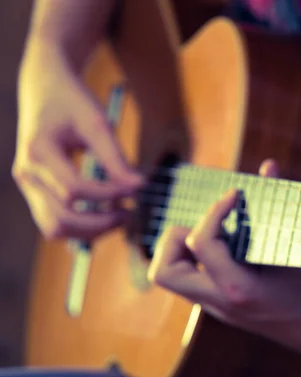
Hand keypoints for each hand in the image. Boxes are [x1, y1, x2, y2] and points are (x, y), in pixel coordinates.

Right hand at [12, 45, 143, 239]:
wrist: (45, 87)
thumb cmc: (72, 101)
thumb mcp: (97, 122)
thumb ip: (116, 157)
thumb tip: (139, 186)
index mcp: (38, 151)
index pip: (75, 189)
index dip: (109, 194)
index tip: (136, 189)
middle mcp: (26, 172)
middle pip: (60, 218)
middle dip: (99, 223)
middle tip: (130, 213)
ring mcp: (27, 184)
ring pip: (54, 227)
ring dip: (89, 231)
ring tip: (120, 217)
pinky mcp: (34, 189)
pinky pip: (54, 220)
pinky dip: (80, 225)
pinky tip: (105, 214)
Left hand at [149, 159, 300, 361]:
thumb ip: (281, 206)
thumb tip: (268, 166)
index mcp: (239, 290)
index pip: (200, 243)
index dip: (214, 210)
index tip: (236, 195)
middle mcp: (220, 303)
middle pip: (164, 272)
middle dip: (176, 238)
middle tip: (211, 224)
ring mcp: (219, 309)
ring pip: (174, 279)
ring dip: (183, 250)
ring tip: (217, 233)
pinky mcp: (224, 308)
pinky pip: (194, 279)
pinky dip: (200, 257)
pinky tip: (230, 244)